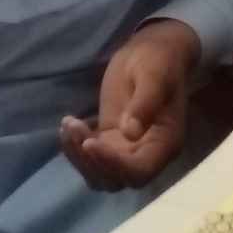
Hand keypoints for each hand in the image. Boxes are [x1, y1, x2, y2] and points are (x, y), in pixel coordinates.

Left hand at [60, 19, 199, 191]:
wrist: (151, 52)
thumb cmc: (157, 60)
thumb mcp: (153, 76)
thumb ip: (144, 103)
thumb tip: (130, 133)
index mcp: (165, 143)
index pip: (139, 171)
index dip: (113, 164)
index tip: (90, 142)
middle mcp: (148, 154)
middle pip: (117, 180)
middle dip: (90, 160)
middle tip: (73, 126)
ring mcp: (128, 150)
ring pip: (101, 175)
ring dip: (79, 158)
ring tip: (68, 124)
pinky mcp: (112, 141)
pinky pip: (92, 159)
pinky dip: (76, 149)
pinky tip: (68, 124)